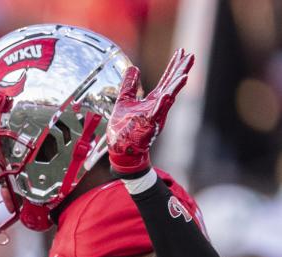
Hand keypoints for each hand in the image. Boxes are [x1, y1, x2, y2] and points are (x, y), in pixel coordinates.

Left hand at [107, 50, 193, 174]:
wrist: (120, 149)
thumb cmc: (123, 128)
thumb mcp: (124, 101)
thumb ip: (129, 85)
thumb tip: (134, 67)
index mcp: (153, 100)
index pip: (166, 80)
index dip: (173, 66)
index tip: (181, 52)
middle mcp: (158, 106)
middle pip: (172, 85)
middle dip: (181, 71)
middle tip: (190, 56)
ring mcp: (155, 115)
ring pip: (168, 98)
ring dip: (176, 86)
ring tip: (185, 74)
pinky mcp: (148, 125)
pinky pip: (157, 113)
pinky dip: (163, 104)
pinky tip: (168, 94)